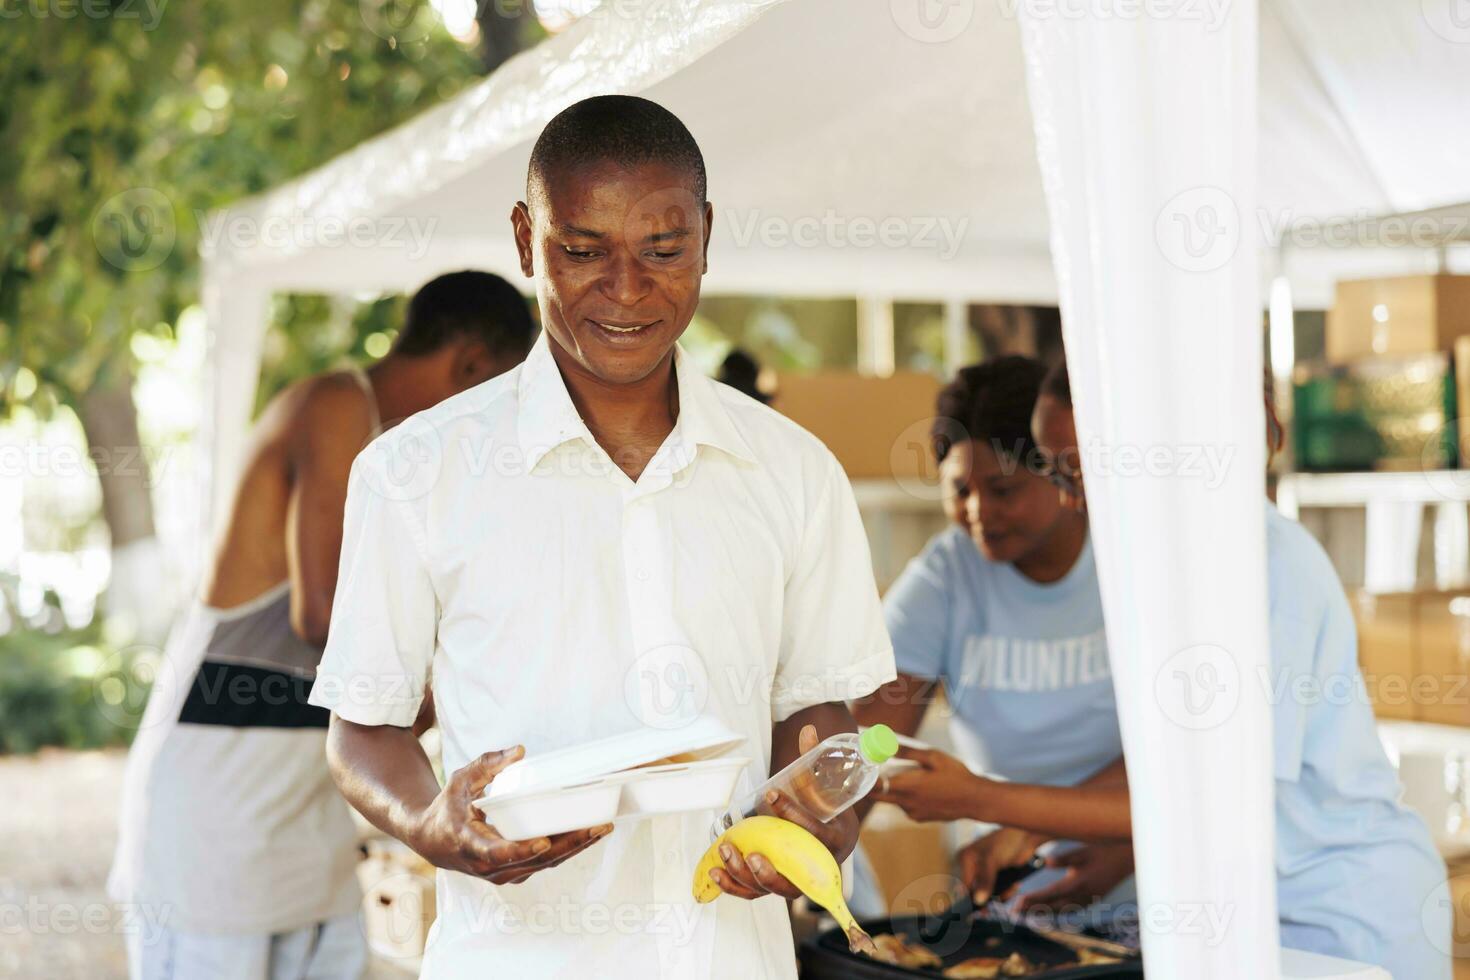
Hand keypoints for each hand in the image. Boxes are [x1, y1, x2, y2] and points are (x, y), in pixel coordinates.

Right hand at [410, 746, 612, 884]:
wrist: (432, 841)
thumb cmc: (448, 807)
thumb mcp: (460, 780)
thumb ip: (487, 764)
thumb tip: (519, 751)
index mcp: (471, 844)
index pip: (497, 853)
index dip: (521, 850)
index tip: (544, 841)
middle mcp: (488, 866)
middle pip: (534, 861)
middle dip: (569, 844)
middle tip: (597, 826)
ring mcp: (503, 873)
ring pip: (545, 865)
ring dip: (575, 847)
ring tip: (602, 828)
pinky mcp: (515, 872)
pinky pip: (545, 864)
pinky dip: (567, 850)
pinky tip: (588, 834)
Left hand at [708, 724, 859, 901]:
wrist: (833, 831)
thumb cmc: (827, 805)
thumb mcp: (826, 783)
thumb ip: (813, 761)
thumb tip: (807, 728)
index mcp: (838, 839)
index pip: (817, 833)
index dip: (794, 815)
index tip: (770, 793)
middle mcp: (819, 867)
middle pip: (795, 880)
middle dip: (769, 869)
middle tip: (748, 851)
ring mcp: (798, 880)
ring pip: (770, 889)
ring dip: (744, 875)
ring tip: (725, 851)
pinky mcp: (778, 885)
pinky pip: (755, 893)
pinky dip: (734, 886)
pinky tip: (715, 871)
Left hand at [867, 746, 983, 822]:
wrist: (976, 800)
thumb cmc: (956, 776)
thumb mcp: (934, 757)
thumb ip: (908, 752)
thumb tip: (887, 745)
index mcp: (908, 787)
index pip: (875, 788)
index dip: (864, 780)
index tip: (862, 770)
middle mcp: (907, 803)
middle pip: (879, 796)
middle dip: (874, 784)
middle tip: (876, 770)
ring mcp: (913, 813)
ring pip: (893, 800)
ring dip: (894, 789)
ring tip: (908, 775)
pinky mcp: (920, 818)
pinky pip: (905, 806)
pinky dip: (906, 797)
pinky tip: (921, 788)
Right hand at [957, 827, 1049, 903]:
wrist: (1027, 836)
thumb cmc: (1006, 841)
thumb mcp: (992, 860)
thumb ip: (984, 881)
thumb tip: (978, 901)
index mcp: (965, 858)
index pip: (965, 886)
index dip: (973, 899)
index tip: (980, 912)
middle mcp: (973, 865)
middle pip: (978, 891)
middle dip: (992, 895)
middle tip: (1003, 896)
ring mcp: (987, 871)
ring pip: (990, 893)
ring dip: (1003, 893)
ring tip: (1012, 886)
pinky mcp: (999, 875)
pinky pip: (1000, 890)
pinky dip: (1008, 890)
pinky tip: (1014, 884)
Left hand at [1013, 842, 1133, 912]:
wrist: (1126, 860)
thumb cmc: (1102, 852)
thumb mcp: (1083, 851)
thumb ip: (1065, 858)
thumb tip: (1046, 863)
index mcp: (1079, 883)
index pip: (1051, 894)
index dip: (1033, 899)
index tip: (1018, 903)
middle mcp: (1083, 896)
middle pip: (1053, 907)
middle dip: (1033, 909)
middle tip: (1014, 912)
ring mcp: (1088, 900)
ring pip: (1062, 911)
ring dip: (1043, 912)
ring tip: (1025, 913)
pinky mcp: (1092, 900)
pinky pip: (1071, 910)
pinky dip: (1057, 912)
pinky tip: (1047, 911)